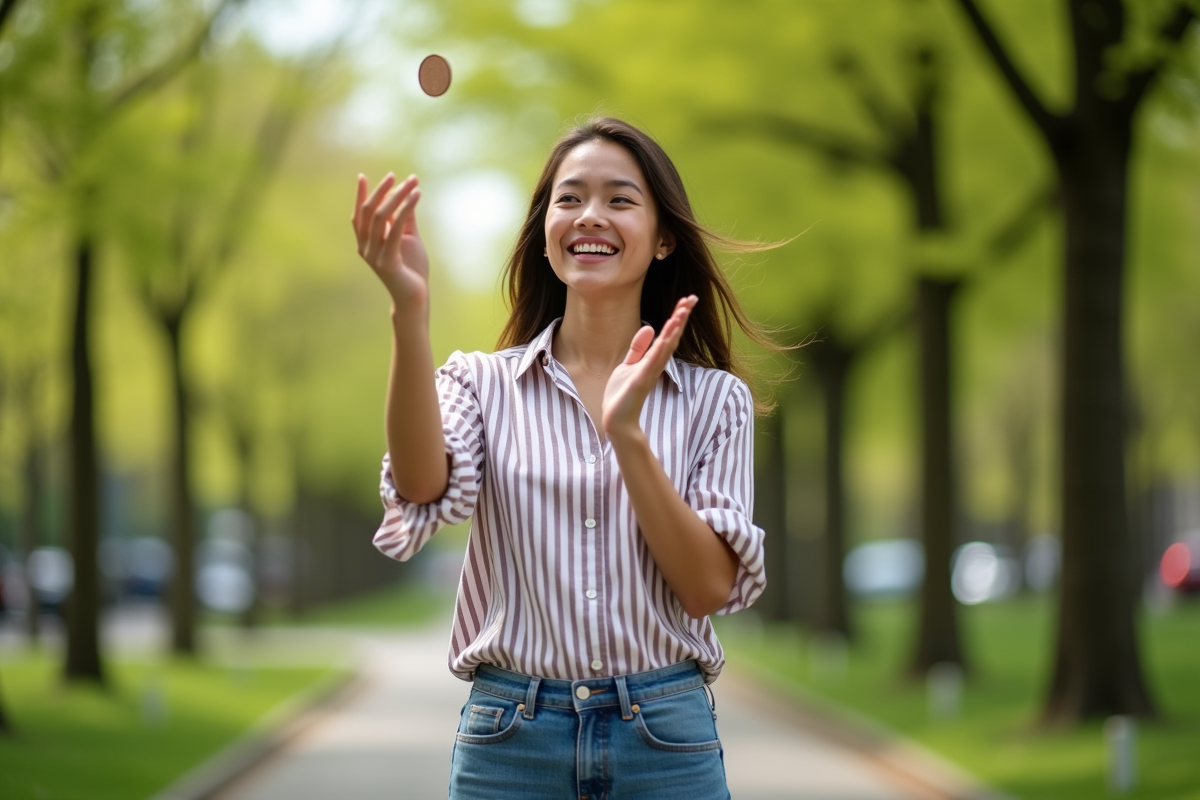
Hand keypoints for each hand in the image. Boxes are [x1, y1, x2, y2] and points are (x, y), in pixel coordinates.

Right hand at [352, 173, 428, 309]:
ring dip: (397, 196)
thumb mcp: (408, 237)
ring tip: (411, 182)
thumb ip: (405, 218)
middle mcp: (365, 247)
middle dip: (382, 191)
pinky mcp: (386, 261)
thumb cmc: (412, 268)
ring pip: (381, 217)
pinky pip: (395, 229)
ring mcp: (374, 255)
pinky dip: (407, 209)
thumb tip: (405, 194)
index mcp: (366, 242)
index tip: (362, 176)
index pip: (359, 214)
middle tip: (394, 176)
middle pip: (369, 212)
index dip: (359, 195)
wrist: (415, 296)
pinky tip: (416, 196)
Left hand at [602, 295, 698, 438]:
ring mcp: (649, 372)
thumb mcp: (628, 364)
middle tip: (692, 298)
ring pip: (666, 347)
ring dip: (674, 329)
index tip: (686, 300)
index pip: (668, 334)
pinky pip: (652, 362)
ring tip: (682, 311)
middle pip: (672, 337)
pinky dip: (659, 349)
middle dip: (681, 317)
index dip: (677, 317)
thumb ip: (638, 348)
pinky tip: (665, 336)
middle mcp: (655, 364)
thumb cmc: (622, 394)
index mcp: (652, 359)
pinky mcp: (641, 381)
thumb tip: (650, 327)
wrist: (616, 419)